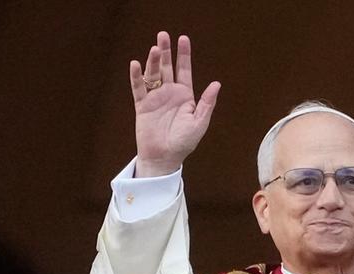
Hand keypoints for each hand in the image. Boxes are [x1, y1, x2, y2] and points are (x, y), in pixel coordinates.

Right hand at [130, 31, 220, 176]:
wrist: (164, 158)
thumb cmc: (184, 143)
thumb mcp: (199, 122)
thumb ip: (207, 103)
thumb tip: (216, 83)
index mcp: (184, 96)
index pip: (184, 70)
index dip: (183, 55)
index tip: (183, 39)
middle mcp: (169, 94)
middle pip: (167, 67)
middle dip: (165, 51)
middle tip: (163, 35)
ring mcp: (155, 99)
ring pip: (153, 75)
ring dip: (153, 61)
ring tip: (155, 48)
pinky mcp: (142, 106)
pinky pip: (138, 89)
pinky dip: (136, 77)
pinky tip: (136, 64)